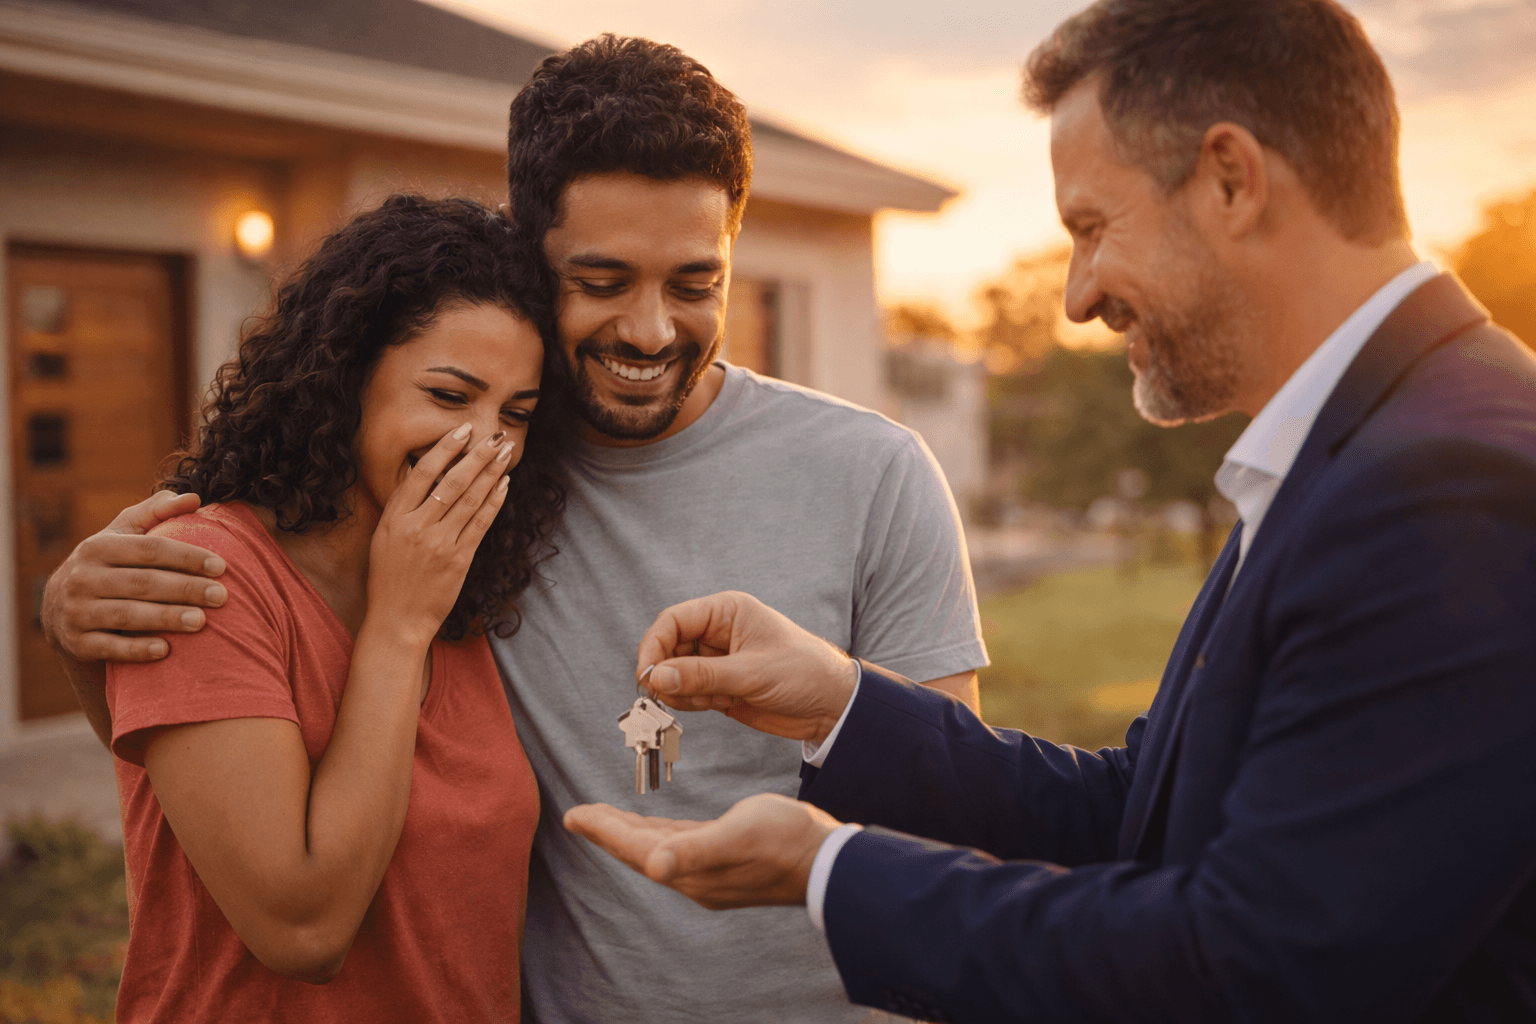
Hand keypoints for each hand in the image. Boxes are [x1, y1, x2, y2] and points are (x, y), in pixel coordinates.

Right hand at [42, 490, 227, 662]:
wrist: (59, 610)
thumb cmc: (108, 565)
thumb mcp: (123, 534)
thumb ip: (156, 512)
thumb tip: (194, 498)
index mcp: (97, 547)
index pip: (149, 549)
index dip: (187, 557)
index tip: (221, 567)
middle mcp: (82, 578)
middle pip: (142, 583)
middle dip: (185, 589)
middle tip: (221, 596)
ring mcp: (76, 612)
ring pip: (127, 615)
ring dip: (166, 618)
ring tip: (202, 621)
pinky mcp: (77, 643)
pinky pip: (109, 647)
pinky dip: (136, 649)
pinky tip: (166, 650)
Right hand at [364, 425, 512, 644]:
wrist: (397, 620)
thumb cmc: (388, 578)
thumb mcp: (383, 538)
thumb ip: (402, 509)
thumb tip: (422, 476)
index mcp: (394, 519)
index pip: (422, 473)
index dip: (445, 448)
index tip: (463, 429)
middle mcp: (416, 528)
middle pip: (452, 482)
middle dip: (477, 455)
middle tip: (495, 436)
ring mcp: (439, 544)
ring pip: (471, 499)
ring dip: (491, 472)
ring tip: (505, 453)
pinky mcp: (459, 560)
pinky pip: (481, 524)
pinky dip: (494, 501)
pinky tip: (504, 484)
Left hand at [563, 793, 840, 909]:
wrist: (826, 860)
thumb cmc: (784, 840)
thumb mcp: (738, 835)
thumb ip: (695, 850)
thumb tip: (655, 865)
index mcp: (690, 869)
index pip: (634, 848)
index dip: (603, 831)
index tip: (572, 815)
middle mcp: (694, 875)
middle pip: (638, 851)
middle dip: (608, 832)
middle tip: (579, 816)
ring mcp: (710, 871)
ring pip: (657, 849)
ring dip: (630, 834)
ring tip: (606, 819)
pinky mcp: (726, 862)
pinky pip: (680, 846)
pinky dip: (660, 835)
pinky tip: (658, 828)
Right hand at [635, 592, 857, 744]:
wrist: (833, 705)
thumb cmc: (804, 673)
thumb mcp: (752, 673)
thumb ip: (702, 676)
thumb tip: (656, 678)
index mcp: (726, 612)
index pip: (674, 621)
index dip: (654, 646)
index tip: (646, 675)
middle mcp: (717, 633)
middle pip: (669, 649)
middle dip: (667, 675)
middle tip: (674, 697)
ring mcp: (717, 661)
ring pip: (675, 675)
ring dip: (684, 693)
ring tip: (716, 700)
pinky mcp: (719, 686)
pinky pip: (689, 693)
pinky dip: (694, 704)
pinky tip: (724, 704)